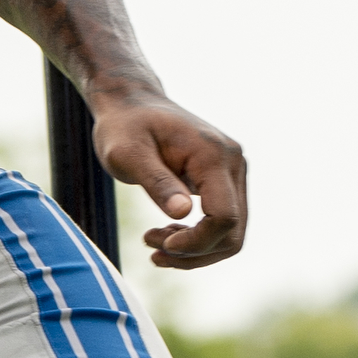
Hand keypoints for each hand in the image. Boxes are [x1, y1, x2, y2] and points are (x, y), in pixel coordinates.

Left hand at [91, 92, 247, 268]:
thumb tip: (182, 213)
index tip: (159, 245)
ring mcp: (233, 171)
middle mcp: (233, 162)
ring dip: (195, 250)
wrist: (132, 104)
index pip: (224, 217)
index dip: (196, 242)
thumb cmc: (124, 126)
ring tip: (154, 244)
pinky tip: (166, 234)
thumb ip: (156, 182)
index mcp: (214, 154)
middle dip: (194, 252)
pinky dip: (197, 239)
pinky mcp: (224, 179)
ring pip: (231, 233)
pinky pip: (222, 222)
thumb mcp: (127, 154)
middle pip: (233, 231)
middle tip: (153, 250)